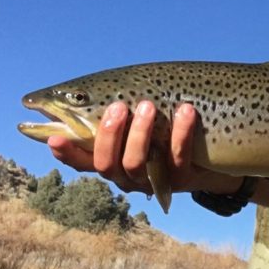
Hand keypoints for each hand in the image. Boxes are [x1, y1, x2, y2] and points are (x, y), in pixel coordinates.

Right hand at [47, 100, 226, 199]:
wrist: (215, 142)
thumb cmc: (169, 119)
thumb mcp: (141, 108)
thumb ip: (116, 102)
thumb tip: (78, 89)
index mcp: (111, 156)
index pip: (81, 159)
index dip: (65, 152)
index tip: (54, 136)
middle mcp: (127, 173)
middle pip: (106, 164)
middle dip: (107, 136)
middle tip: (117, 107)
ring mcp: (154, 178)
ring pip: (136, 164)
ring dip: (140, 134)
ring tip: (149, 105)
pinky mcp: (183, 179)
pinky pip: (177, 159)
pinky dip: (180, 132)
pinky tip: (186, 110)